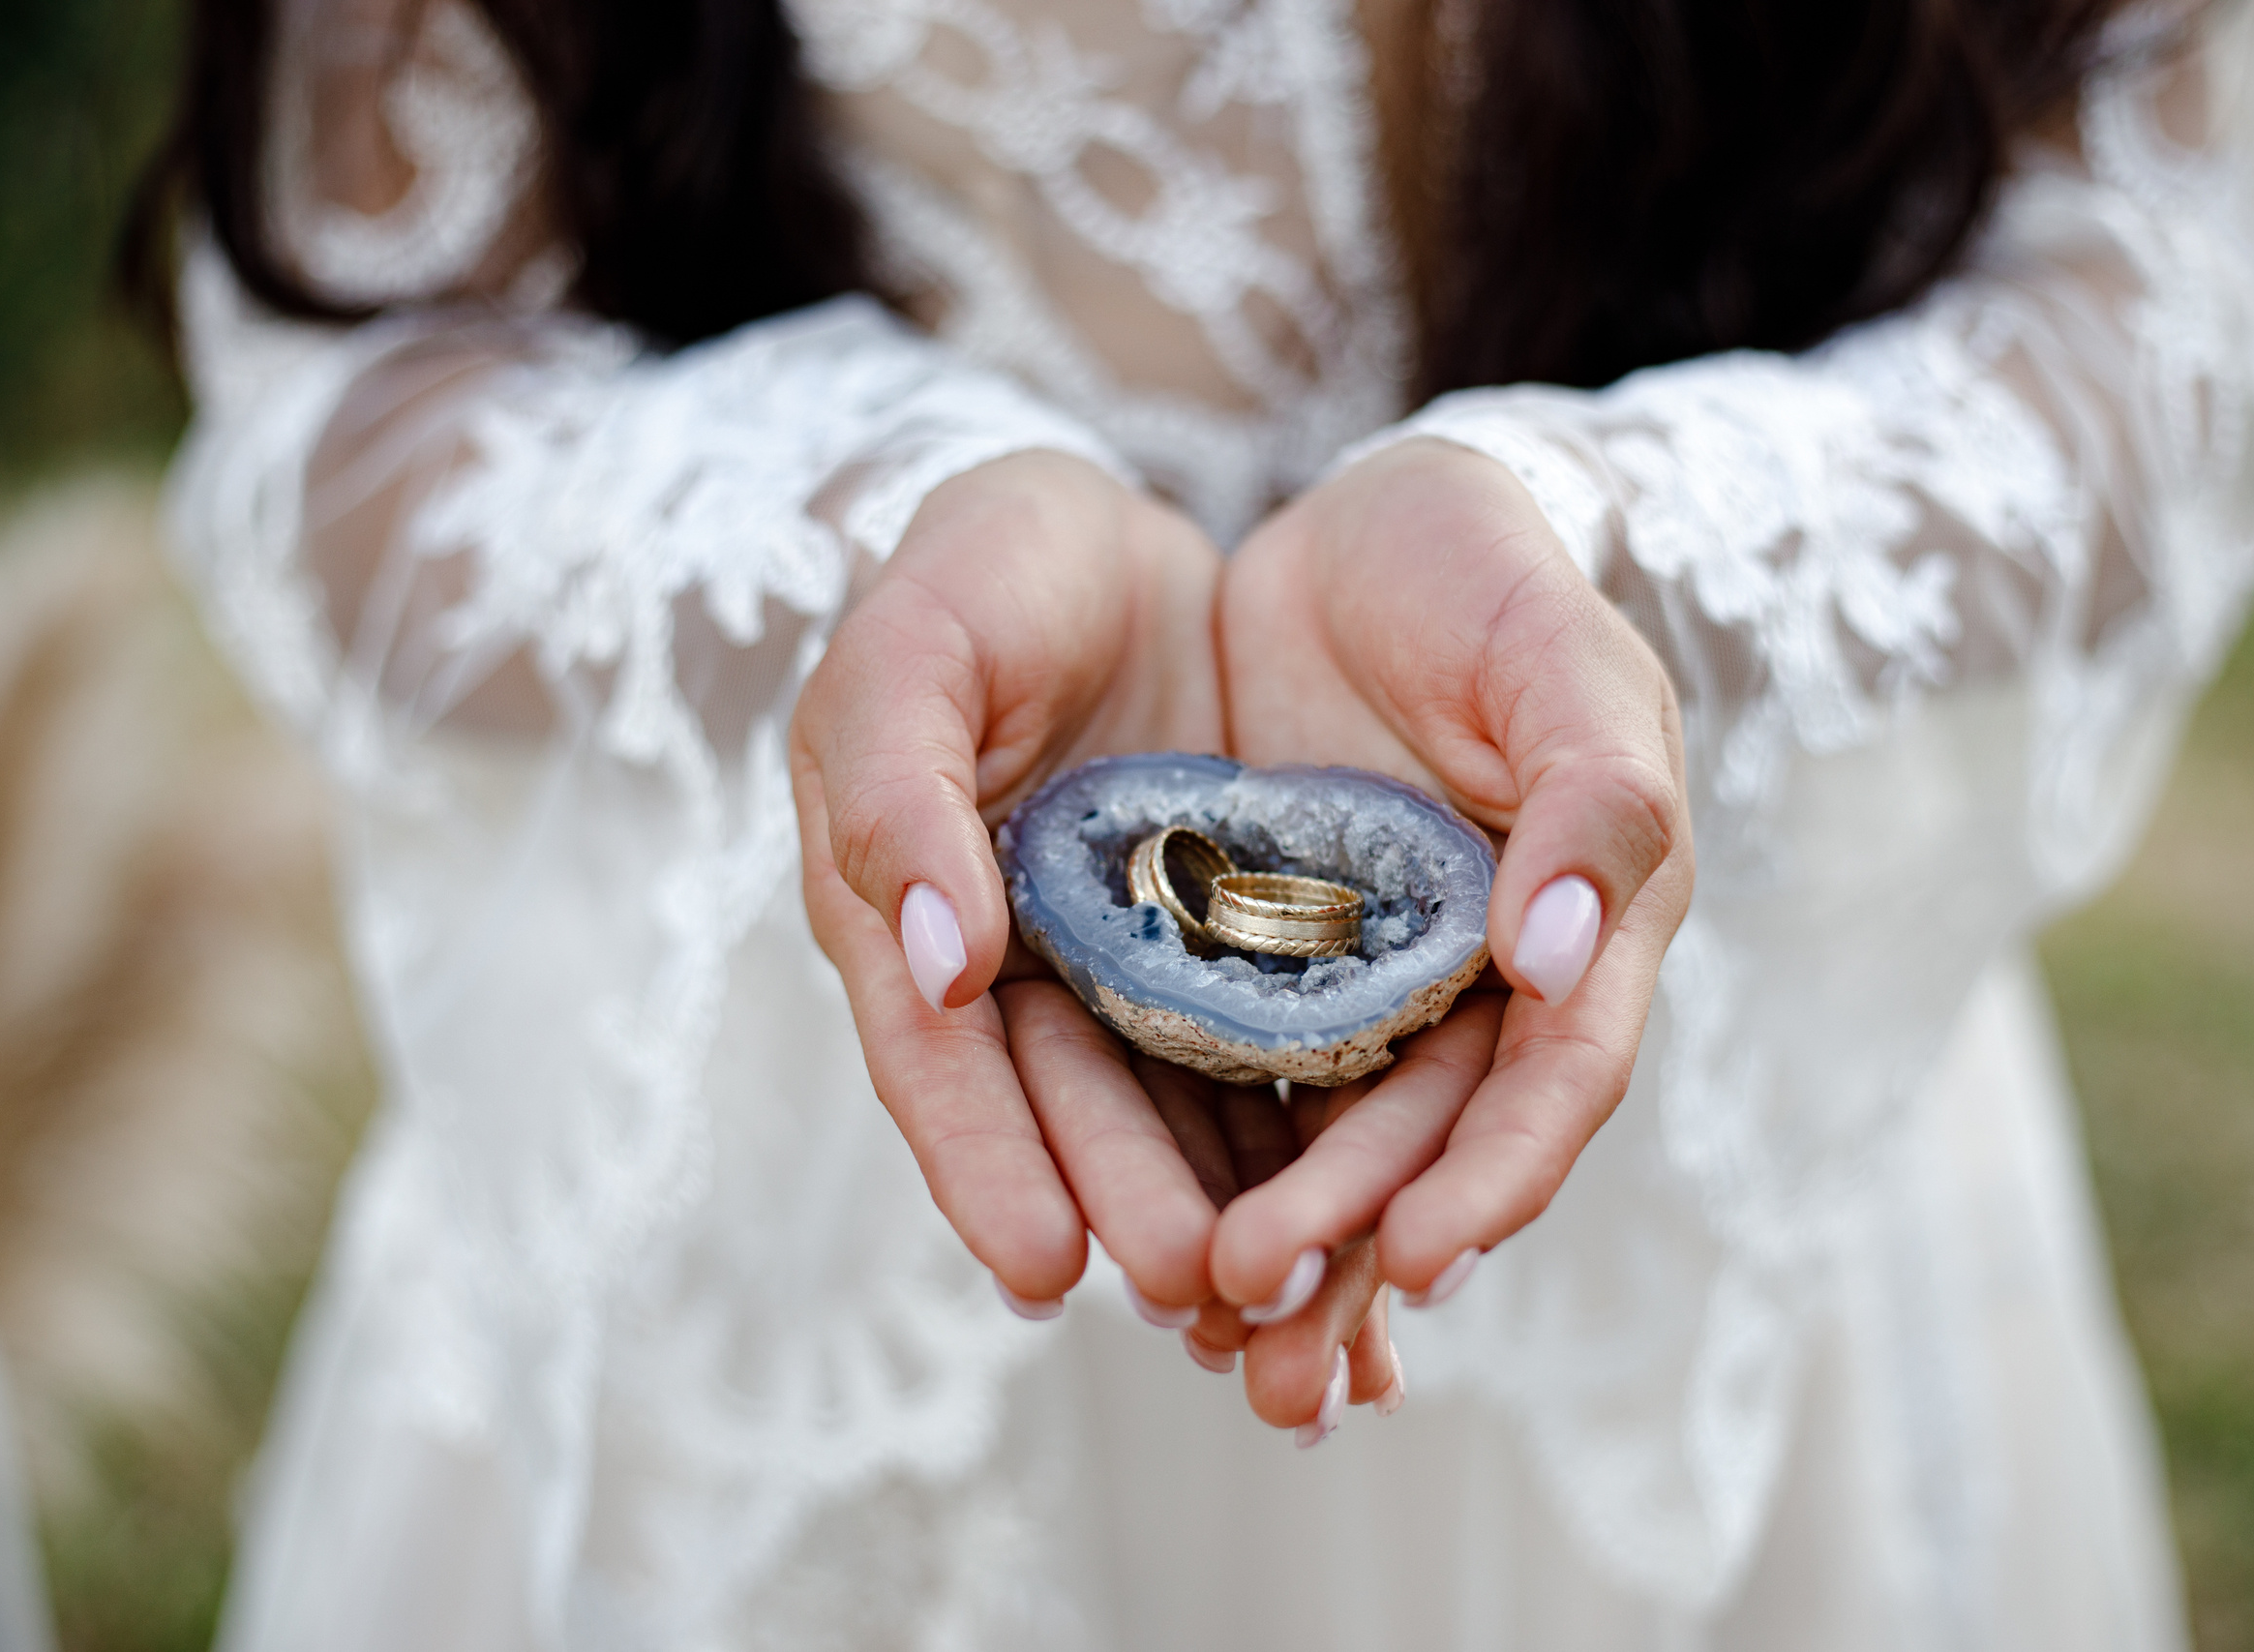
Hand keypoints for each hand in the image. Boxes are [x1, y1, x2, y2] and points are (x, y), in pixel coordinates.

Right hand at [792, 450, 1231, 1314]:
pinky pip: (1266, 1035)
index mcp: (907, 911)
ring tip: (1278, 1286)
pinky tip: (1356, 1186)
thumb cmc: (979, 574)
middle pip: (1065, 1108)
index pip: (936, 1059)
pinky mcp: (1231, 940)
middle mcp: (1013, 965)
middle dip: (1123, 1202)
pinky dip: (1298, 1113)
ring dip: (1218, 1194)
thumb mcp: (913, 652)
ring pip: (1172, 1097)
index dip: (981, 1164)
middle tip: (1191, 1292)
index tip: (1041, 1265)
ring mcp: (1125, 962)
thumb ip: (897, 792)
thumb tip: (932, 961)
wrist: (1105, 534)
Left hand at [1206, 438, 1694, 1430]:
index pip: (1548, 1081)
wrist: (1364, 533)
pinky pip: (1226, 1079)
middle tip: (1261, 1343)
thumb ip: (1590, 796)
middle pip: (1424, 1144)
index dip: (1495, 1176)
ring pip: (1325, 1139)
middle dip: (1352, 1246)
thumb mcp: (1561, 659)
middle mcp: (1478, 985)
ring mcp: (1365, 985)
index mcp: (1579, 927)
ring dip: (1277, 1247)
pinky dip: (1199, 1164)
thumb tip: (1554, 952)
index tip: (1420, 1260)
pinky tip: (1143, 1246)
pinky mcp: (1260, 967)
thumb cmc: (1490, 577)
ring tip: (1198, 1340)